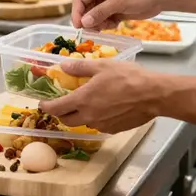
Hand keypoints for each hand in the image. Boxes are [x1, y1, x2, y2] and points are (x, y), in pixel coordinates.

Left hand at [39, 59, 161, 132]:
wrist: (153, 95)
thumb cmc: (128, 77)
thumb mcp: (102, 66)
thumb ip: (80, 67)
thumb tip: (63, 66)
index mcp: (82, 100)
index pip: (56, 108)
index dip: (46, 106)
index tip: (43, 103)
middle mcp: (89, 116)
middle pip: (67, 121)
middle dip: (61, 113)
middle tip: (62, 104)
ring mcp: (102, 125)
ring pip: (83, 124)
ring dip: (79, 116)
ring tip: (85, 103)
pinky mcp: (114, 130)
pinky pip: (98, 126)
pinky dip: (95, 118)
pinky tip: (103, 108)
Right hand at [72, 0, 164, 29]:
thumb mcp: (118, 3)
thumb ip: (100, 12)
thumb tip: (84, 22)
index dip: (77, 13)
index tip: (78, 26)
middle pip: (86, 9)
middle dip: (89, 20)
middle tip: (94, 31)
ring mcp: (108, 1)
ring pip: (94, 16)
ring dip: (98, 24)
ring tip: (109, 26)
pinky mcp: (115, 10)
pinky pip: (104, 20)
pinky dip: (107, 24)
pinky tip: (116, 24)